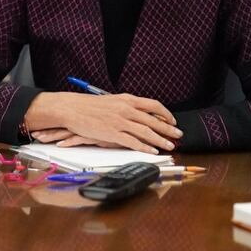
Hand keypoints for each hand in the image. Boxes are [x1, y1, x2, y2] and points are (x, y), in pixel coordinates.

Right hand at [25, 92, 181, 153]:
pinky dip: (145, 147)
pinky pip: (133, 142)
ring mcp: (120, 122)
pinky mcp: (113, 133)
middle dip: (169, 129)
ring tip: (170, 146)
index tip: (172, 120)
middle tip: (179, 135)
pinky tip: (153, 151)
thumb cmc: (88, 105)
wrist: (71, 109)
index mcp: (127, 99)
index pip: (153, 105)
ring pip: (147, 132)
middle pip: (154, 120)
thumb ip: (125, 105)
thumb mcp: (111, 100)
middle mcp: (126, 109)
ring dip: (160, 140)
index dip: (165, 114)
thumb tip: (137, 111)